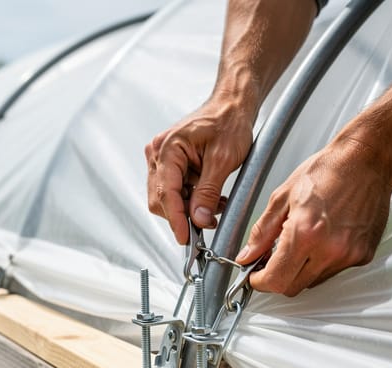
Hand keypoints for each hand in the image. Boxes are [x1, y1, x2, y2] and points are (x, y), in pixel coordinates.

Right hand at [146, 97, 253, 243]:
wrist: (232, 106)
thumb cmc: (228, 121)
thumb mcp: (223, 159)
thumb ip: (208, 192)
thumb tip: (199, 219)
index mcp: (168, 148)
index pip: (166, 193)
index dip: (176, 219)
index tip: (185, 238)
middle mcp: (159, 153)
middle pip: (161, 199)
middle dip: (184, 214)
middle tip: (208, 223)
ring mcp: (162, 158)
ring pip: (169, 197)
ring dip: (190, 207)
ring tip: (215, 205)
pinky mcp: (171, 163)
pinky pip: (176, 189)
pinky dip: (193, 199)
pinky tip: (211, 197)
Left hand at [235, 139, 391, 295]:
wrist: (367, 161)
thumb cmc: (328, 170)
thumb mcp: (283, 196)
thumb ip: (262, 231)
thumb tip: (248, 254)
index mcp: (305, 233)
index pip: (276, 280)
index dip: (260, 281)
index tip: (255, 275)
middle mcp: (329, 249)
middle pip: (293, 287)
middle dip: (277, 278)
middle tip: (272, 259)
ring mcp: (349, 255)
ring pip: (313, 281)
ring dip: (301, 270)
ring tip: (301, 242)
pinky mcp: (363, 255)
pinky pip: (334, 271)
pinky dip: (322, 262)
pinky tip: (322, 239)